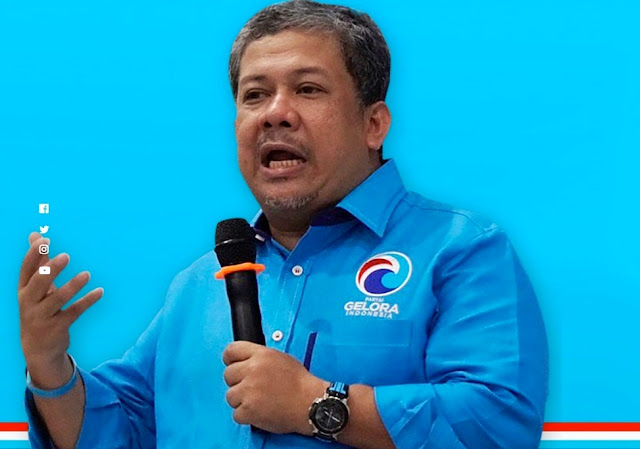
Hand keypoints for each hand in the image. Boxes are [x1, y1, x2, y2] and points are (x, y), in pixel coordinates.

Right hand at [18, 232, 102, 387]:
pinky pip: (74, 312)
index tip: (45, 240)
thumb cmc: (38, 309)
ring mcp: (42, 317)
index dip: (34, 255)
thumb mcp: (34, 287)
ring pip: (57, 299)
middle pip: (38, 284)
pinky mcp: (58, 327)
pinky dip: (87, 301)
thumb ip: (38, 262)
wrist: (37, 349)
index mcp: (24, 290)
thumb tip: (35, 234)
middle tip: (66, 256)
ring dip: (72, 286)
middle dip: (51, 270)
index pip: (26, 269)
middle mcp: (29, 303)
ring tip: (87, 274)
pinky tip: (99, 291)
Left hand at [222, 341, 327, 434]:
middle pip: (228, 375)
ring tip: (259, 401)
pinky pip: (236, 414)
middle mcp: (253, 370)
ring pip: (230, 396)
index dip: (230, 360)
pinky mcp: (249, 410)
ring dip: (242, 400)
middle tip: (252, 388)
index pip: (231, 351)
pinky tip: (260, 411)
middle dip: (238, 382)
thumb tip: (244, 362)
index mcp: (261, 355)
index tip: (233, 366)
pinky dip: (246, 416)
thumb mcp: (280, 358)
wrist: (310, 403)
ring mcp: (249, 391)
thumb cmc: (299, 383)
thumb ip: (259, 357)